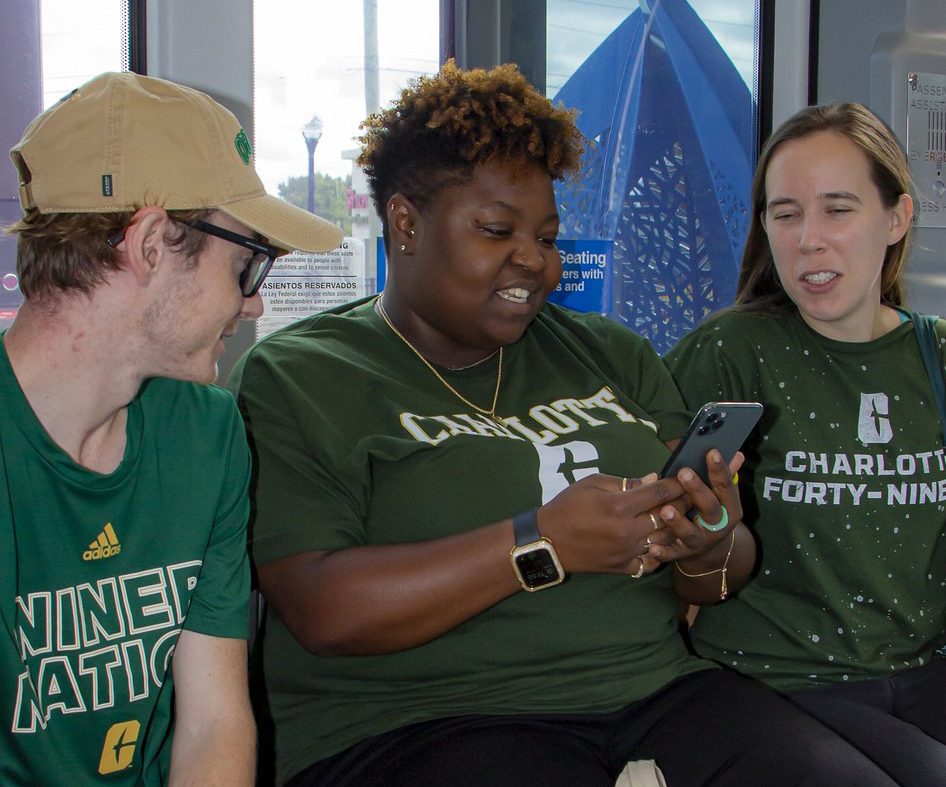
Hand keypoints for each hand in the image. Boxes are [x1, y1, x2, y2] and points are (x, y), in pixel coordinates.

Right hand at [536, 472, 685, 575]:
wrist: (548, 541)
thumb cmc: (567, 506)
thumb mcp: (591, 483)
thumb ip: (624, 482)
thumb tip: (652, 479)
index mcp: (619, 506)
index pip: (659, 492)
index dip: (676, 484)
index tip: (685, 478)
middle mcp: (628, 530)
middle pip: (668, 516)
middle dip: (682, 504)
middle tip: (690, 496)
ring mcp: (627, 551)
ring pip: (665, 540)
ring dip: (675, 528)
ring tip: (679, 518)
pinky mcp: (623, 567)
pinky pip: (650, 562)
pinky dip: (658, 553)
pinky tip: (660, 543)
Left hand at [646, 449, 743, 565]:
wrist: (710, 551)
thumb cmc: (710, 512)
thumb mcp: (721, 496)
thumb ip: (726, 476)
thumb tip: (737, 453)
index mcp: (729, 507)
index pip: (726, 486)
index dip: (720, 470)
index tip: (711, 452)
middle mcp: (718, 526)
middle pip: (710, 508)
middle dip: (697, 490)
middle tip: (684, 473)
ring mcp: (700, 541)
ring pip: (690, 532)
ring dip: (677, 522)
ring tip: (666, 510)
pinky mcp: (683, 553)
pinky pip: (672, 554)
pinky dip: (662, 552)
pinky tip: (651, 548)